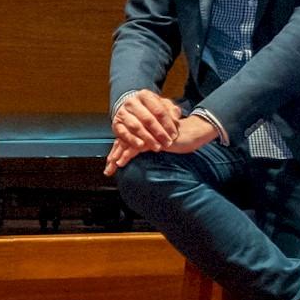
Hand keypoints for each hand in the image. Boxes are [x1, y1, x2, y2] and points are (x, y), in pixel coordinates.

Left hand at [105, 100, 219, 174]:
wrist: (192, 132)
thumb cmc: (179, 137)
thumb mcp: (164, 143)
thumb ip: (154, 145)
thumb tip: (146, 154)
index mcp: (144, 131)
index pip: (127, 140)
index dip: (118, 151)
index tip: (111, 163)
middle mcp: (143, 130)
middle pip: (124, 142)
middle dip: (115, 156)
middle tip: (108, 169)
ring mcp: (146, 133)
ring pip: (127, 144)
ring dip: (117, 157)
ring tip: (111, 167)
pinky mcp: (150, 138)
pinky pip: (135, 147)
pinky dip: (126, 155)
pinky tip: (120, 163)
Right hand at [109, 89, 178, 157]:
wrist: (130, 109)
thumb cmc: (150, 109)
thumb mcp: (163, 106)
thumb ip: (171, 111)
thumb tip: (176, 120)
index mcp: (145, 95)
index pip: (158, 110)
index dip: (168, 124)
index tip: (174, 135)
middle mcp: (132, 102)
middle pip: (147, 119)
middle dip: (159, 133)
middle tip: (167, 143)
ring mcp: (122, 112)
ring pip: (136, 126)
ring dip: (148, 138)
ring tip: (157, 147)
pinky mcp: (116, 123)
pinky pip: (123, 133)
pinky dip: (132, 140)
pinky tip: (141, 146)